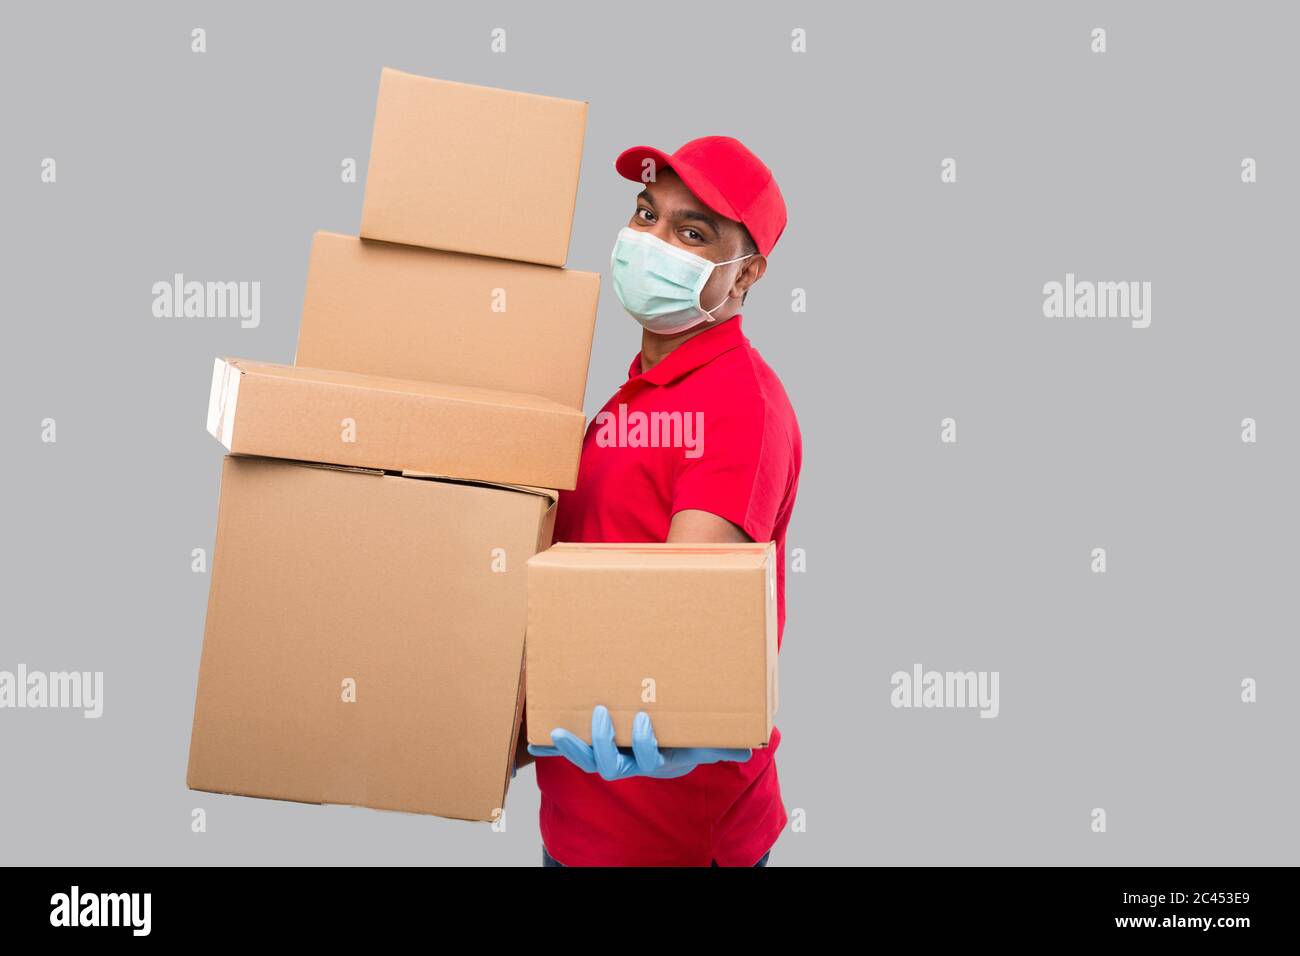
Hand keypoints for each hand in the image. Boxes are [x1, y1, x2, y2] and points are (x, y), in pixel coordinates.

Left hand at [527, 704, 751, 779]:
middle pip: (610, 766)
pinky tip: (534, 742)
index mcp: (656, 761)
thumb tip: (753, 746)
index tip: (643, 720)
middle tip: (601, 714)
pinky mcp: (593, 748)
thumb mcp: (706, 741)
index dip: (643, 744)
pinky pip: (571, 752)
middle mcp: (630, 763)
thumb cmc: (687, 740)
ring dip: (573, 747)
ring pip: (588, 762)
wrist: (669, 746)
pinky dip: (551, 750)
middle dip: (603, 742)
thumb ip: (726, 743)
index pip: (647, 760)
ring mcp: (610, 757)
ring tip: (559, 730)